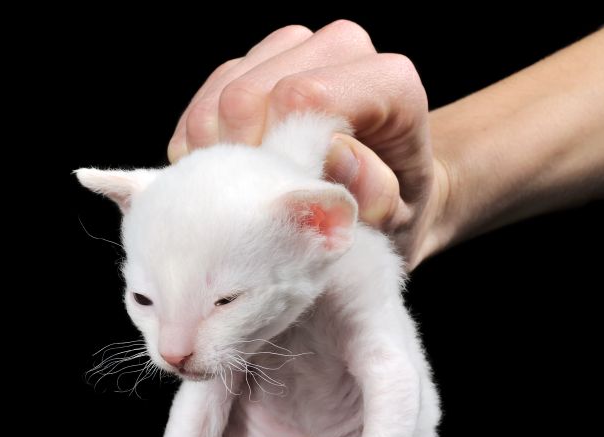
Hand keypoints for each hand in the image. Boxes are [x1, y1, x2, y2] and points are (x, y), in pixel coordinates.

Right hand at [167, 21, 448, 268]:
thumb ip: (376, 192)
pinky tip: (226, 175)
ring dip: (217, 152)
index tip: (270, 199)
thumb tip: (335, 153)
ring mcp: (294, 49)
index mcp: (390, 84)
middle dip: (237, 156)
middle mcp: (341, 49)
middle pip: (250, 92)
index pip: (304, 98)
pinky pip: (206, 99)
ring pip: (220, 93)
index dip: (272, 150)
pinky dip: (204, 145)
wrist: (391, 191)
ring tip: (243, 193)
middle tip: (252, 204)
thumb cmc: (396, 210)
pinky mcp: (257, 62)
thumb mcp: (398, 220)